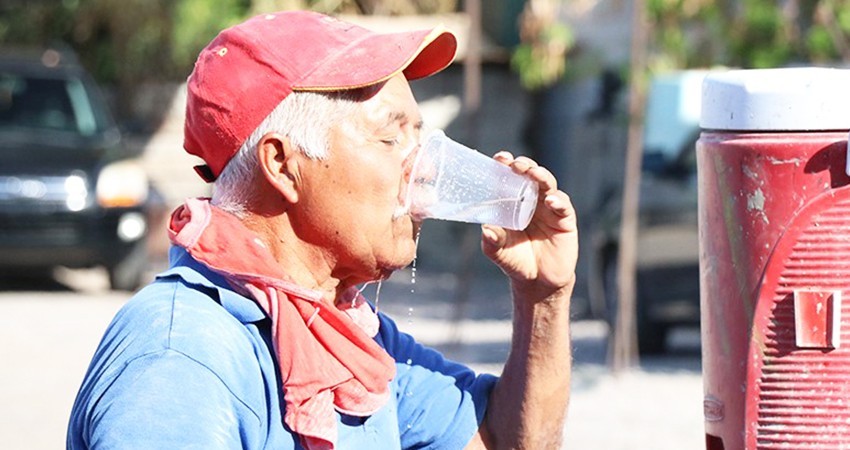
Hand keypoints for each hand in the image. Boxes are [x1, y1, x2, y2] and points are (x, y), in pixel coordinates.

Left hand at [480, 152, 577, 297]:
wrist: (537, 282)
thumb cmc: (515, 260)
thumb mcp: (499, 252)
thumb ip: (492, 241)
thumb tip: (486, 229)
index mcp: (514, 201)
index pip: (510, 177)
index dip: (505, 165)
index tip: (499, 158)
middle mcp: (532, 199)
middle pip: (531, 174)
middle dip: (525, 165)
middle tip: (516, 164)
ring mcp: (550, 208)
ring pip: (548, 184)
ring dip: (541, 176)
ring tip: (533, 174)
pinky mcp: (565, 220)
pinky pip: (563, 206)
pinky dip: (558, 200)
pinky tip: (550, 201)